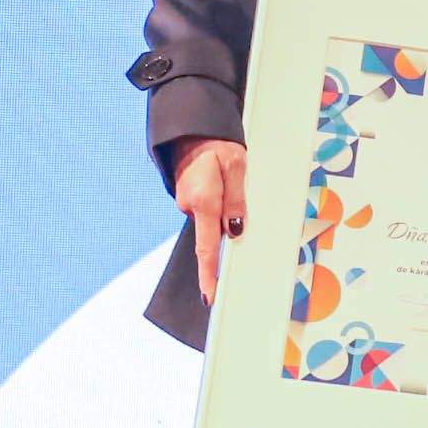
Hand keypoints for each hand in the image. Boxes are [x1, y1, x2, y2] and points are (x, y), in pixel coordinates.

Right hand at [171, 137, 247, 298]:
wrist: (193, 131)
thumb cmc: (218, 146)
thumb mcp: (237, 167)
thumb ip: (237, 200)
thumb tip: (235, 232)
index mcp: (203, 201)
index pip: (207, 247)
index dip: (210, 274)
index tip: (210, 297)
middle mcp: (191, 206)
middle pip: (214, 235)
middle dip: (228, 238)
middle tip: (239, 230)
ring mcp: (188, 204)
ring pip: (213, 222)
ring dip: (225, 217)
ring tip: (235, 189)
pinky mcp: (190, 200)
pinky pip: (209, 212)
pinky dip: (219, 210)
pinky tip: (226, 193)